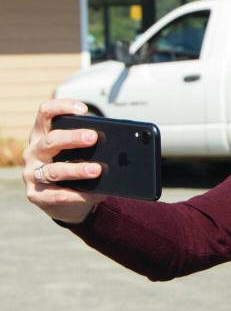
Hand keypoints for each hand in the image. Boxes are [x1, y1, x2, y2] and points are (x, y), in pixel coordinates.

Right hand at [24, 99, 104, 223]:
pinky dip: (80, 195)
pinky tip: (96, 193)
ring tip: (97, 170)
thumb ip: (88, 145)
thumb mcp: (77, 153)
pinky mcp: (36, 195)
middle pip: (51, 140)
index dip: (61, 107)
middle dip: (72, 138)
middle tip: (93, 137)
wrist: (64, 202)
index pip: (45, 113)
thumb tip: (117, 144)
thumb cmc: (72, 169)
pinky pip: (59, 195)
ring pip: (54, 170)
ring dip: (77, 169)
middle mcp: (34, 152)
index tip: (83, 109)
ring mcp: (32, 174)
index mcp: (42, 134)